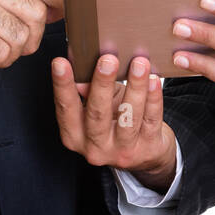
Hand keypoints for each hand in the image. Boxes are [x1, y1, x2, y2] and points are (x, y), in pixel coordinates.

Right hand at [51, 54, 176, 193]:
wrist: (145, 154)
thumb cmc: (117, 122)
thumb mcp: (99, 106)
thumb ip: (89, 89)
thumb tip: (82, 65)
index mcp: (75, 136)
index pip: (66, 108)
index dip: (63, 85)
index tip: (60, 63)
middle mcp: (96, 147)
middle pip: (97, 114)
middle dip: (102, 84)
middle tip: (108, 60)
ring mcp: (123, 151)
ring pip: (129, 117)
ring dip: (135, 87)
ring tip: (139, 64)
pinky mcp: (148, 148)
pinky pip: (151, 119)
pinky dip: (153, 98)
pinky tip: (154, 80)